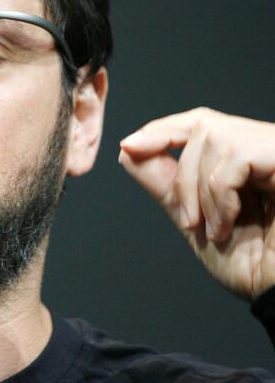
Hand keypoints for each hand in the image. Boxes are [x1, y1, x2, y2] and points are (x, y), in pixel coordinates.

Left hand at [118, 107, 274, 299]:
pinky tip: (227, 225)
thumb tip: (128, 152)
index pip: (201, 123)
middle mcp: (265, 147)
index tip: (129, 146)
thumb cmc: (253, 265)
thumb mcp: (195, 220)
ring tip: (212, 228)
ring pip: (216, 138)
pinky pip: (236, 157)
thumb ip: (166, 185)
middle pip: (203, 125)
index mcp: (246, 158)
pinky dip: (219, 194)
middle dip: (181, 172)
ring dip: (199, 189)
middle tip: (187, 217)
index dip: (163, 129)